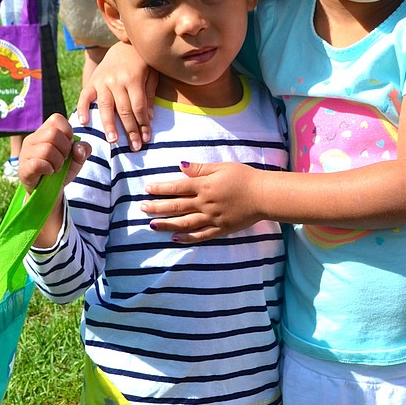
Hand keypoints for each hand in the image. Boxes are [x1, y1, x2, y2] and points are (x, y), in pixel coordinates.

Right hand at [18, 114, 89, 193]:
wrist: (48, 191)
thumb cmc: (61, 170)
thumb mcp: (77, 160)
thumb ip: (83, 150)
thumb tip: (79, 148)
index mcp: (44, 131)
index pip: (57, 119)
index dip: (68, 132)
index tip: (68, 146)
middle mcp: (32, 138)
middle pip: (52, 133)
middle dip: (64, 149)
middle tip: (63, 159)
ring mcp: (25, 152)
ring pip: (46, 149)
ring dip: (58, 162)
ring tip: (56, 167)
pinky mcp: (24, 168)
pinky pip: (38, 164)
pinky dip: (49, 169)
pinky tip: (49, 172)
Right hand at [76, 42, 157, 148]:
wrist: (124, 45)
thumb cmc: (142, 63)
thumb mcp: (151, 75)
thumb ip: (149, 95)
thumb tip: (149, 118)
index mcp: (133, 78)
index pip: (138, 107)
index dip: (143, 124)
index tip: (146, 139)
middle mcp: (116, 80)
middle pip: (123, 110)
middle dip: (130, 130)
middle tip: (134, 147)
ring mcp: (102, 80)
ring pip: (105, 106)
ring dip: (109, 125)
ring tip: (112, 141)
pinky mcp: (92, 81)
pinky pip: (85, 96)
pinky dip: (83, 109)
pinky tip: (83, 122)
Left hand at [141, 161, 261, 240]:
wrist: (264, 195)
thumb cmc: (244, 177)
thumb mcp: (222, 167)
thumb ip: (200, 169)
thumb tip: (180, 166)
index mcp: (205, 186)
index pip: (177, 187)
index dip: (161, 188)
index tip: (146, 189)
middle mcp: (205, 203)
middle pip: (176, 206)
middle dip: (157, 207)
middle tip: (141, 208)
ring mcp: (212, 218)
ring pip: (184, 223)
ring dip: (166, 224)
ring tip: (151, 225)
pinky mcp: (220, 229)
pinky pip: (200, 235)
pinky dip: (187, 238)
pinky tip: (174, 238)